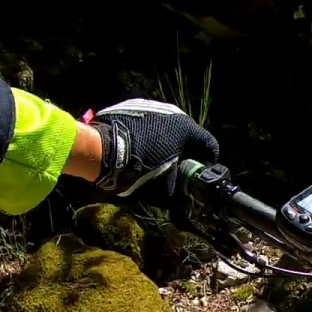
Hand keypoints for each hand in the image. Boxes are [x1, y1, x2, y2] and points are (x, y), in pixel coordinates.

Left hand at [89, 99, 219, 205]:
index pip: (209, 145)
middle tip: (176, 168)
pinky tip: (139, 145)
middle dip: (185, 151)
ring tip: (154, 156)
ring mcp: (152, 106)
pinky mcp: (133, 105)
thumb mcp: (162, 187)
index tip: (199, 173)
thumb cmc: (138, 168)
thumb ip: (177, 194)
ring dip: (166, 140)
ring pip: (168, 125)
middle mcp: (173, 113)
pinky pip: (149, 120)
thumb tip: (183, 206)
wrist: (102, 150)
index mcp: (187, 130)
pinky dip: (149, 132)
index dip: (207, 162)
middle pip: (188, 134)